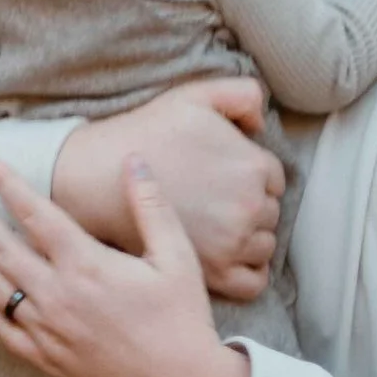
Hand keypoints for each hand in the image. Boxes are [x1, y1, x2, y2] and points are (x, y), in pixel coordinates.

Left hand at [0, 152, 253, 376]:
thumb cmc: (183, 318)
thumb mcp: (177, 256)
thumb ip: (151, 205)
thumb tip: (133, 159)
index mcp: (87, 266)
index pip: (34, 212)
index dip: (5, 182)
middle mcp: (58, 296)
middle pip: (1, 247)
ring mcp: (47, 330)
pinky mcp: (46, 359)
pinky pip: (1, 329)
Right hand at [54, 77, 282, 298]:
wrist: (102, 175)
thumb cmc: (148, 132)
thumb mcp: (197, 95)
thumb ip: (243, 94)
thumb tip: (262, 126)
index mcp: (253, 165)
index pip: (273, 178)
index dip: (250, 175)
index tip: (223, 176)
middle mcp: (250, 207)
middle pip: (269, 212)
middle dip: (249, 205)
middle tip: (215, 199)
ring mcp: (234, 243)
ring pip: (264, 245)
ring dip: (249, 237)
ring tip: (218, 225)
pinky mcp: (215, 273)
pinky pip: (254, 282)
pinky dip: (250, 271)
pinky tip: (230, 257)